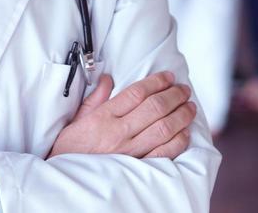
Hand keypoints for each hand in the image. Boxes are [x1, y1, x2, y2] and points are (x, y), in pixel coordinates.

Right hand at [47, 72, 195, 160]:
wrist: (68, 180)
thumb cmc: (70, 150)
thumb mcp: (77, 120)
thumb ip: (95, 99)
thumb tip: (108, 80)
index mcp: (104, 117)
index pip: (136, 93)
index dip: (156, 82)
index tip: (168, 77)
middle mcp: (119, 132)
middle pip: (155, 107)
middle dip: (173, 95)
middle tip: (183, 89)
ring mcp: (131, 152)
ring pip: (164, 128)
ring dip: (181, 115)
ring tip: (189, 106)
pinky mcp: (138, 168)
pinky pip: (165, 153)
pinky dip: (178, 141)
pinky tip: (185, 132)